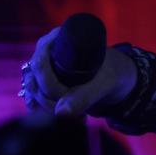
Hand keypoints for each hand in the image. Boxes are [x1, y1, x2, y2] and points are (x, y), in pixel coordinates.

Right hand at [21, 26, 137, 117]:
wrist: (121, 79)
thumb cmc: (115, 74)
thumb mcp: (104, 84)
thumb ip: (84, 97)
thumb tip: (60, 113)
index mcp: (60, 40)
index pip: (40, 63)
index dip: (49, 84)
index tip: (68, 97)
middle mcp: (47, 51)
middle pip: (34, 79)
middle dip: (52, 100)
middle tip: (77, 109)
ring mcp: (44, 68)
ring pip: (34, 91)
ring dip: (50, 107)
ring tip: (78, 113)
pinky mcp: (44, 83)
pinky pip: (34, 99)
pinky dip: (46, 110)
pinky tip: (64, 114)